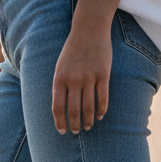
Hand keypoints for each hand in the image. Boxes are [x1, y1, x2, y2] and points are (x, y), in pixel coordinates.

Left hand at [52, 15, 111, 134]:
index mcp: (59, 78)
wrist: (89, 30)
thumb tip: (61, 108)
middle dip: (74, 125)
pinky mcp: (103, 75)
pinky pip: (103, 98)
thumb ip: (60, 85)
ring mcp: (89, 78)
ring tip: (88, 126)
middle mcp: (73, 80)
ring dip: (88, 120)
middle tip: (76, 131)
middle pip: (73, 110)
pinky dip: (101, 110)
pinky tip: (100, 116)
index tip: (62, 131)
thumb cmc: (72, 50)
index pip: (57, 107)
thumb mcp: (60, 66)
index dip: (59, 122)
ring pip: (88, 107)